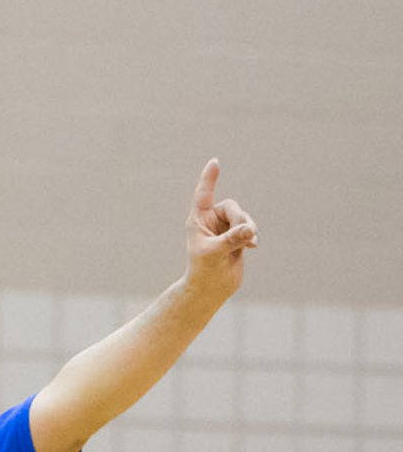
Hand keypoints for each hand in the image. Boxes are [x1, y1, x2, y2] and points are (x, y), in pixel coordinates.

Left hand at [184, 160, 257, 302]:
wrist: (211, 288)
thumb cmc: (204, 271)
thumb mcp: (215, 254)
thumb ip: (231, 240)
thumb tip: (249, 228)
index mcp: (198, 221)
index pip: (203, 195)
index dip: (209, 179)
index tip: (214, 162)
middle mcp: (211, 222)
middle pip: (233, 207)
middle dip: (240, 219)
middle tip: (245, 235)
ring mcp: (224, 229)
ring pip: (243, 217)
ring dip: (248, 228)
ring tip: (250, 243)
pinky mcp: (236, 236)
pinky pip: (250, 227)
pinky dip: (253, 235)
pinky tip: (253, 245)